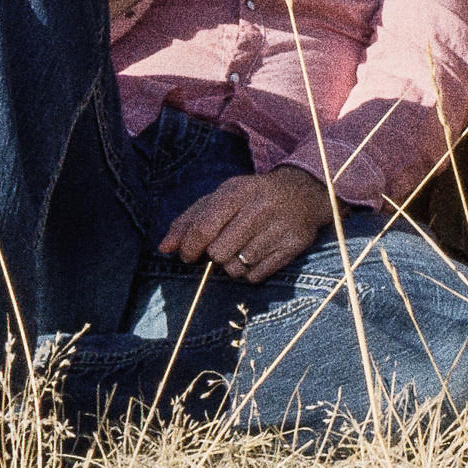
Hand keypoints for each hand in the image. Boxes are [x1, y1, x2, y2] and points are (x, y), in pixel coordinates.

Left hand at [157, 169, 334, 285]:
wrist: (304, 193)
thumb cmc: (253, 197)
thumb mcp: (221, 197)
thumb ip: (190, 220)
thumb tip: (164, 248)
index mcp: (238, 191)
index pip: (204, 228)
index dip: (189, 247)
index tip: (187, 255)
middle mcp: (260, 208)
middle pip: (219, 252)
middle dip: (214, 255)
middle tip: (222, 247)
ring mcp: (279, 229)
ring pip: (236, 268)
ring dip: (232, 265)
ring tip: (241, 249)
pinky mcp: (293, 247)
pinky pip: (256, 276)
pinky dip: (249, 272)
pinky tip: (256, 255)